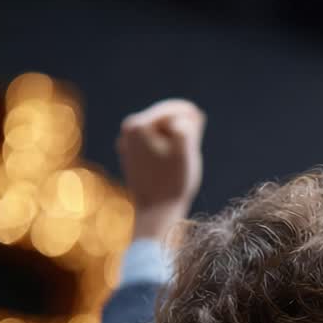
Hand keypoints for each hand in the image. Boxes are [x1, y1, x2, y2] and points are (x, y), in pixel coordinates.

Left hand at [117, 99, 205, 240]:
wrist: (156, 213)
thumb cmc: (172, 182)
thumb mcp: (185, 149)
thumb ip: (188, 124)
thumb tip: (188, 114)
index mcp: (138, 124)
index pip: (177, 109)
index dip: (193, 126)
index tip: (192, 147)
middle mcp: (128, 130)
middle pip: (169, 119)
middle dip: (182, 135)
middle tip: (182, 160)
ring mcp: (129, 143)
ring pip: (165, 133)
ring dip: (176, 145)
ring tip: (175, 167)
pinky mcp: (133, 156)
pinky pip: (158, 145)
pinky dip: (168, 153)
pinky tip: (168, 170)